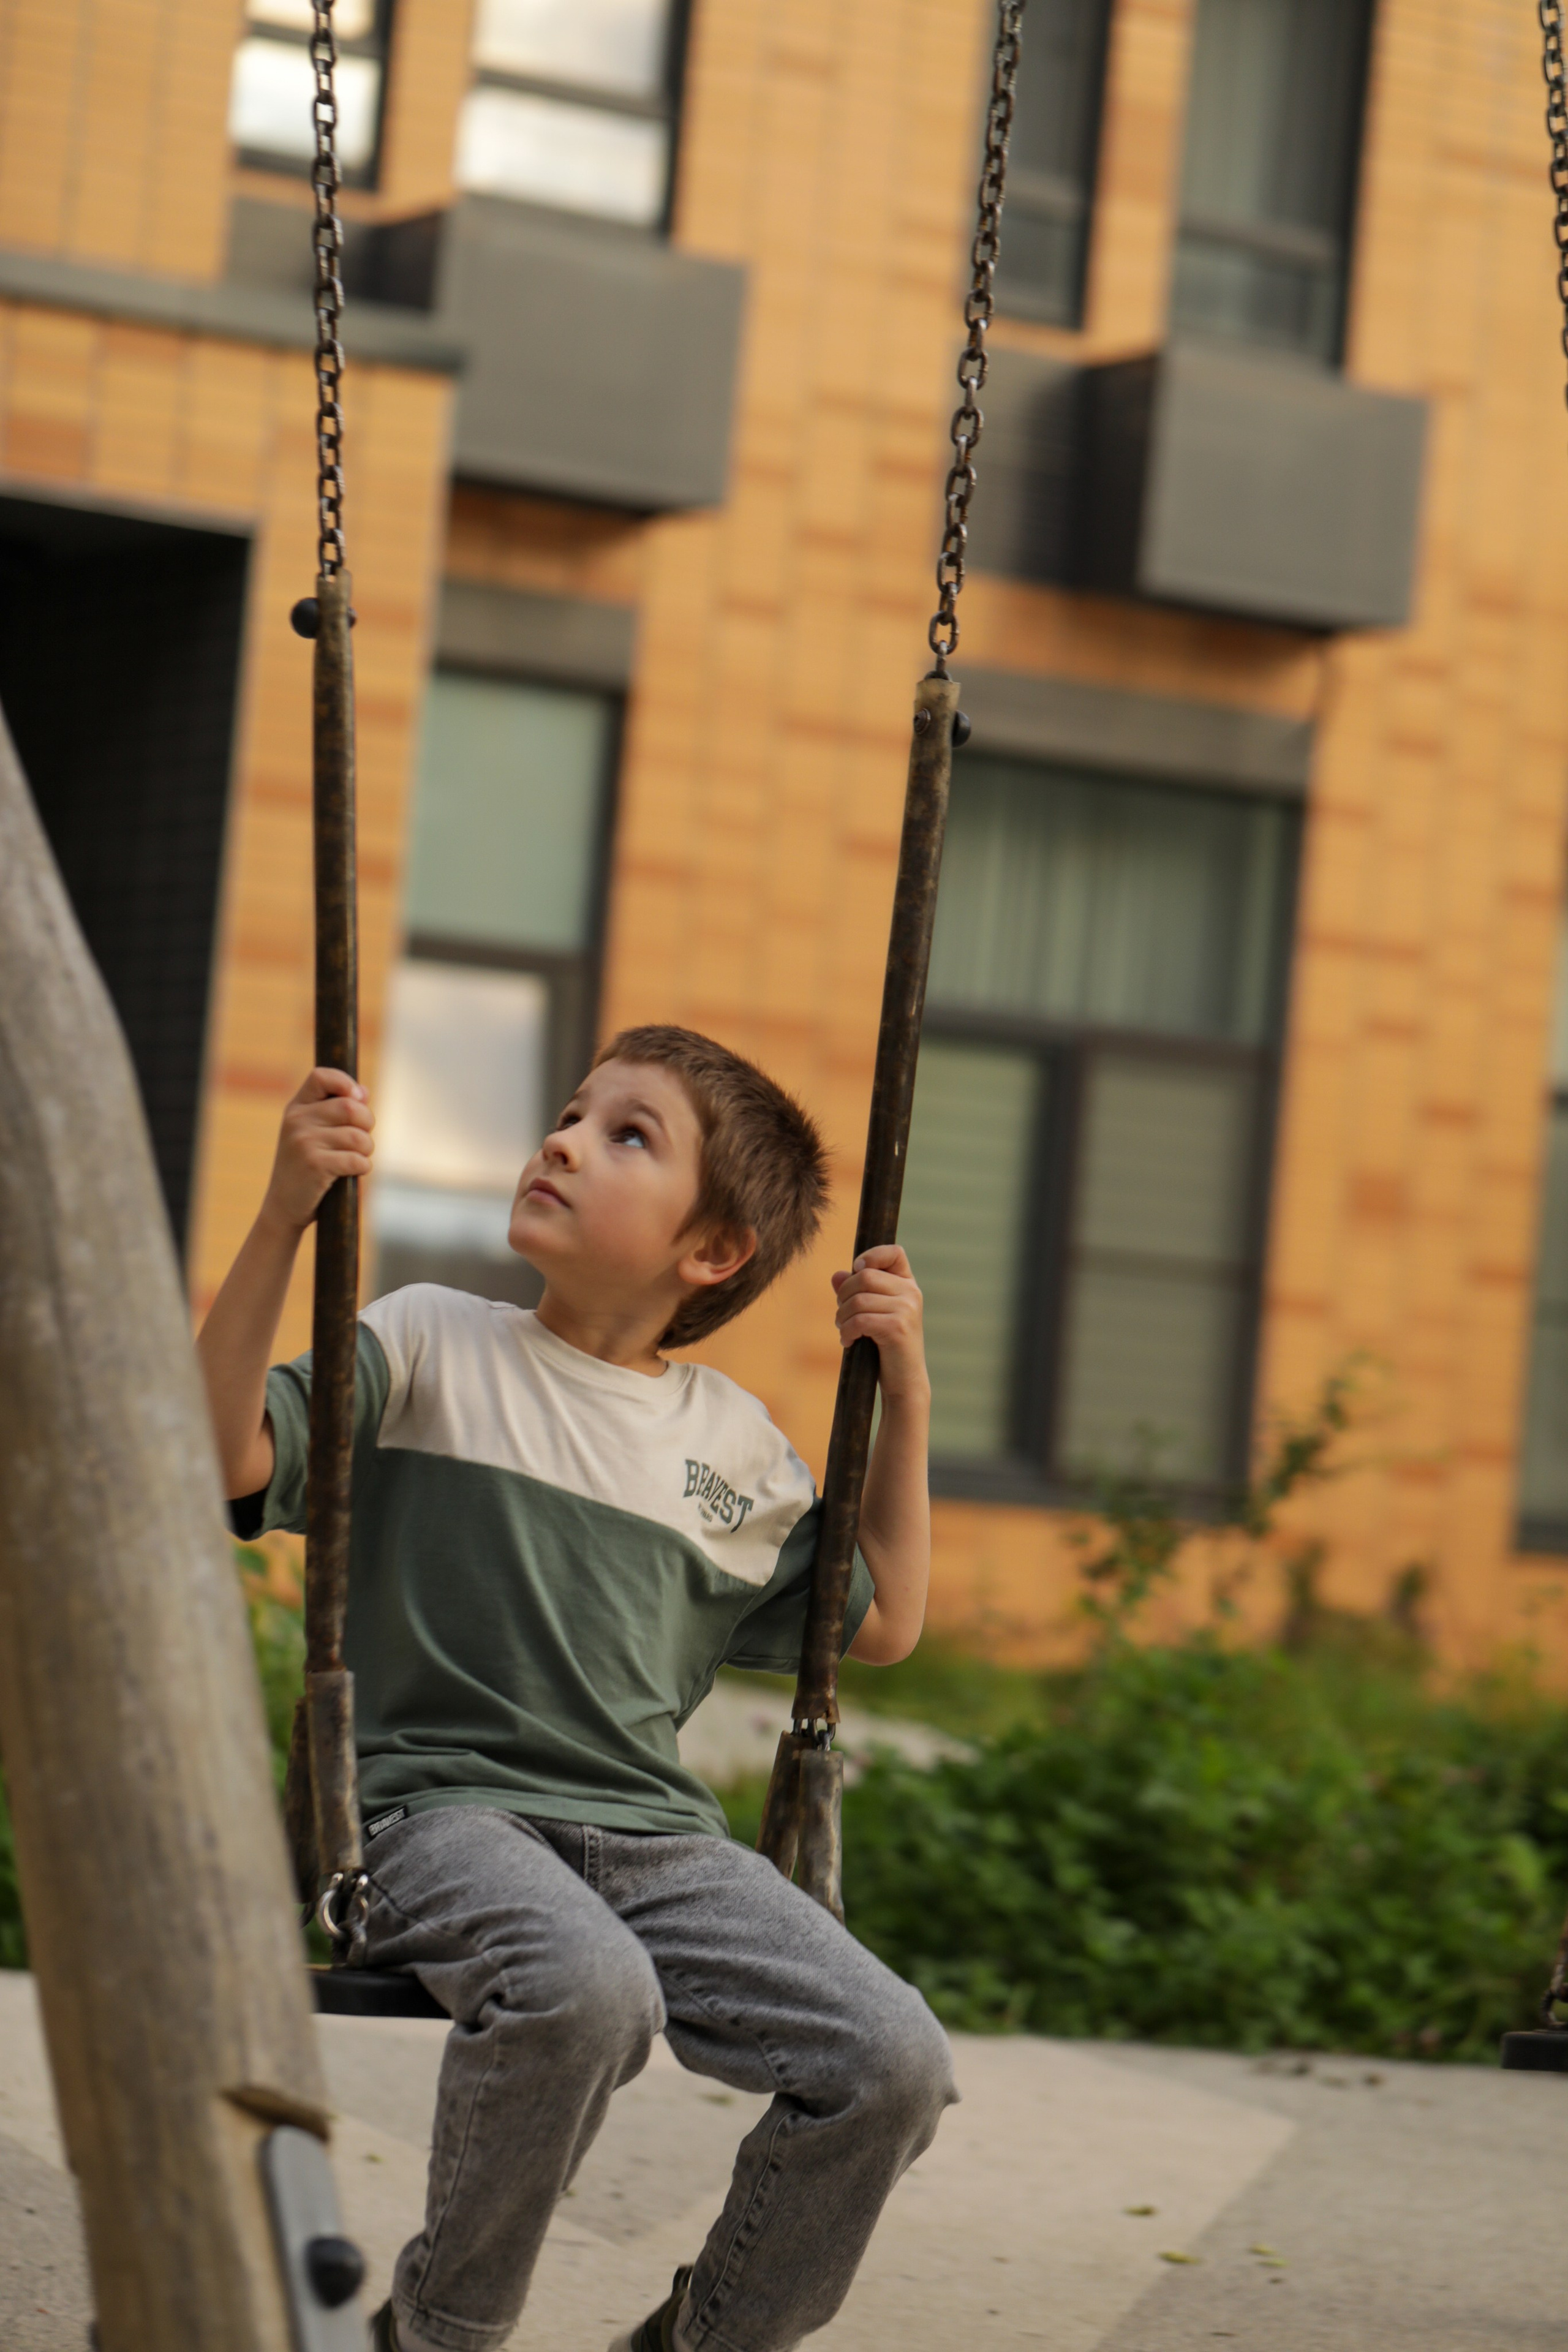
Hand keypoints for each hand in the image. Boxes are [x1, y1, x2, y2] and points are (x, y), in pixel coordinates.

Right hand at [261, 1067, 373, 1233]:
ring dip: (366, 1150)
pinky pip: (357, 1160)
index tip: (356, 1099)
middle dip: (367, 1124)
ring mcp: (304, 1142)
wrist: (283, 1207)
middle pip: (351, 1107)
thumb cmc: (305, 1168)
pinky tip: (353, 1172)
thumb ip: (335, 1111)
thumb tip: (362, 1091)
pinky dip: (363, 1167)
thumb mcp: (312, 1134)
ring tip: (356, 1159)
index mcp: (296, 1108)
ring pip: (358, 1136)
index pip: (321, 1076)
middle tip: (362, 1140)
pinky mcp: (314, 1165)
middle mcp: (297, 1121)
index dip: (345, 1083)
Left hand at [831, 1245, 928, 1405]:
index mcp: (908, 1285)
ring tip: (844, 1330)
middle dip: (844, 1295)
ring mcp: (906, 1309)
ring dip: (842, 1316)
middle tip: (842, 1315)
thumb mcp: (872, 1314)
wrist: (904, 1380)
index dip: (871, 1256)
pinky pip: (860, 1320)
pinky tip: (847, 1341)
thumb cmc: (886, 1346)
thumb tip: (837, 1275)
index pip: (894, 1252)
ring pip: (858, 1299)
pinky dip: (847, 1331)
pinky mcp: (897, 1328)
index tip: (858, 1272)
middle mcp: (911, 1293)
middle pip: (865, 1276)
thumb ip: (856, 1292)